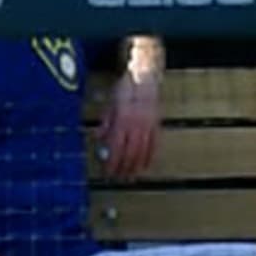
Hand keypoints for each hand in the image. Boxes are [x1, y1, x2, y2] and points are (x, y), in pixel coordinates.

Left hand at [95, 68, 162, 182]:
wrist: (145, 77)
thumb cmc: (126, 88)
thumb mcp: (109, 104)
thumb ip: (105, 123)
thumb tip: (98, 138)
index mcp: (122, 120)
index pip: (115, 148)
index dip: (111, 163)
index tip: (107, 172)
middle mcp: (136, 125)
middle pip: (129, 154)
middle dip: (123, 169)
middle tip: (117, 178)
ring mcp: (148, 126)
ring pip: (142, 152)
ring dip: (135, 167)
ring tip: (130, 177)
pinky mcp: (157, 125)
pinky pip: (154, 146)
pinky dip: (149, 158)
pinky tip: (145, 166)